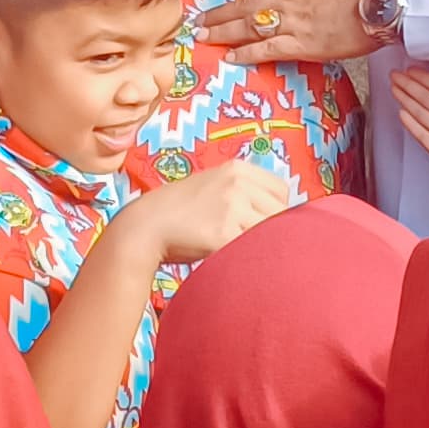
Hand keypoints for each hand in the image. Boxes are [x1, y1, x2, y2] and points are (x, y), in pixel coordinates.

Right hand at [112, 159, 290, 266]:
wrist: (146, 226)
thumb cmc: (179, 211)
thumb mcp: (213, 187)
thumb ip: (243, 193)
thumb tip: (283, 214)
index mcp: (236, 168)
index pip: (282, 190)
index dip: (278, 211)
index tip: (266, 225)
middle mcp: (237, 183)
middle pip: (281, 212)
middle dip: (273, 230)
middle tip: (255, 244)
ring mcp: (231, 206)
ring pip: (270, 232)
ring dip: (262, 246)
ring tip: (244, 252)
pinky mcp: (223, 233)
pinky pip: (252, 249)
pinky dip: (248, 258)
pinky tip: (233, 259)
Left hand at [199, 0, 394, 65]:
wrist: (379, 4)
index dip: (238, 1)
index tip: (224, 7)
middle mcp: (288, 0)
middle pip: (244, 6)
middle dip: (219, 13)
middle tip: (198, 20)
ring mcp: (293, 22)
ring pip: (248, 25)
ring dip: (223, 31)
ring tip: (203, 37)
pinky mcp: (303, 44)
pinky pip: (267, 48)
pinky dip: (246, 52)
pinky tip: (230, 57)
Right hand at [387, 66, 428, 187]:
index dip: (424, 77)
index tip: (412, 69)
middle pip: (425, 97)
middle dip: (409, 85)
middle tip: (396, 75)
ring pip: (420, 112)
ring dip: (406, 99)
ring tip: (395, 88)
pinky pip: (421, 134)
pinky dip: (411, 124)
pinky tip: (402, 115)